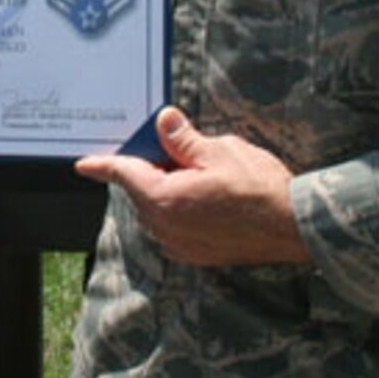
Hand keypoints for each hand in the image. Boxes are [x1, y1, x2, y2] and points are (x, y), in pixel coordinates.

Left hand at [74, 107, 309, 267]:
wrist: (296, 229)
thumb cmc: (259, 189)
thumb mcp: (219, 151)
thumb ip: (183, 140)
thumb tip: (163, 122)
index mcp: (163, 199)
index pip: (125, 174)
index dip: (103, 165)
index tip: (83, 164)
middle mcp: (165, 228)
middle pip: (143, 191)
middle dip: (152, 169)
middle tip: (177, 149)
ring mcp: (181, 246)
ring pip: (159, 210)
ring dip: (169, 190)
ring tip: (203, 174)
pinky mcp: (198, 255)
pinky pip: (176, 228)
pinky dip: (182, 210)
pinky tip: (210, 198)